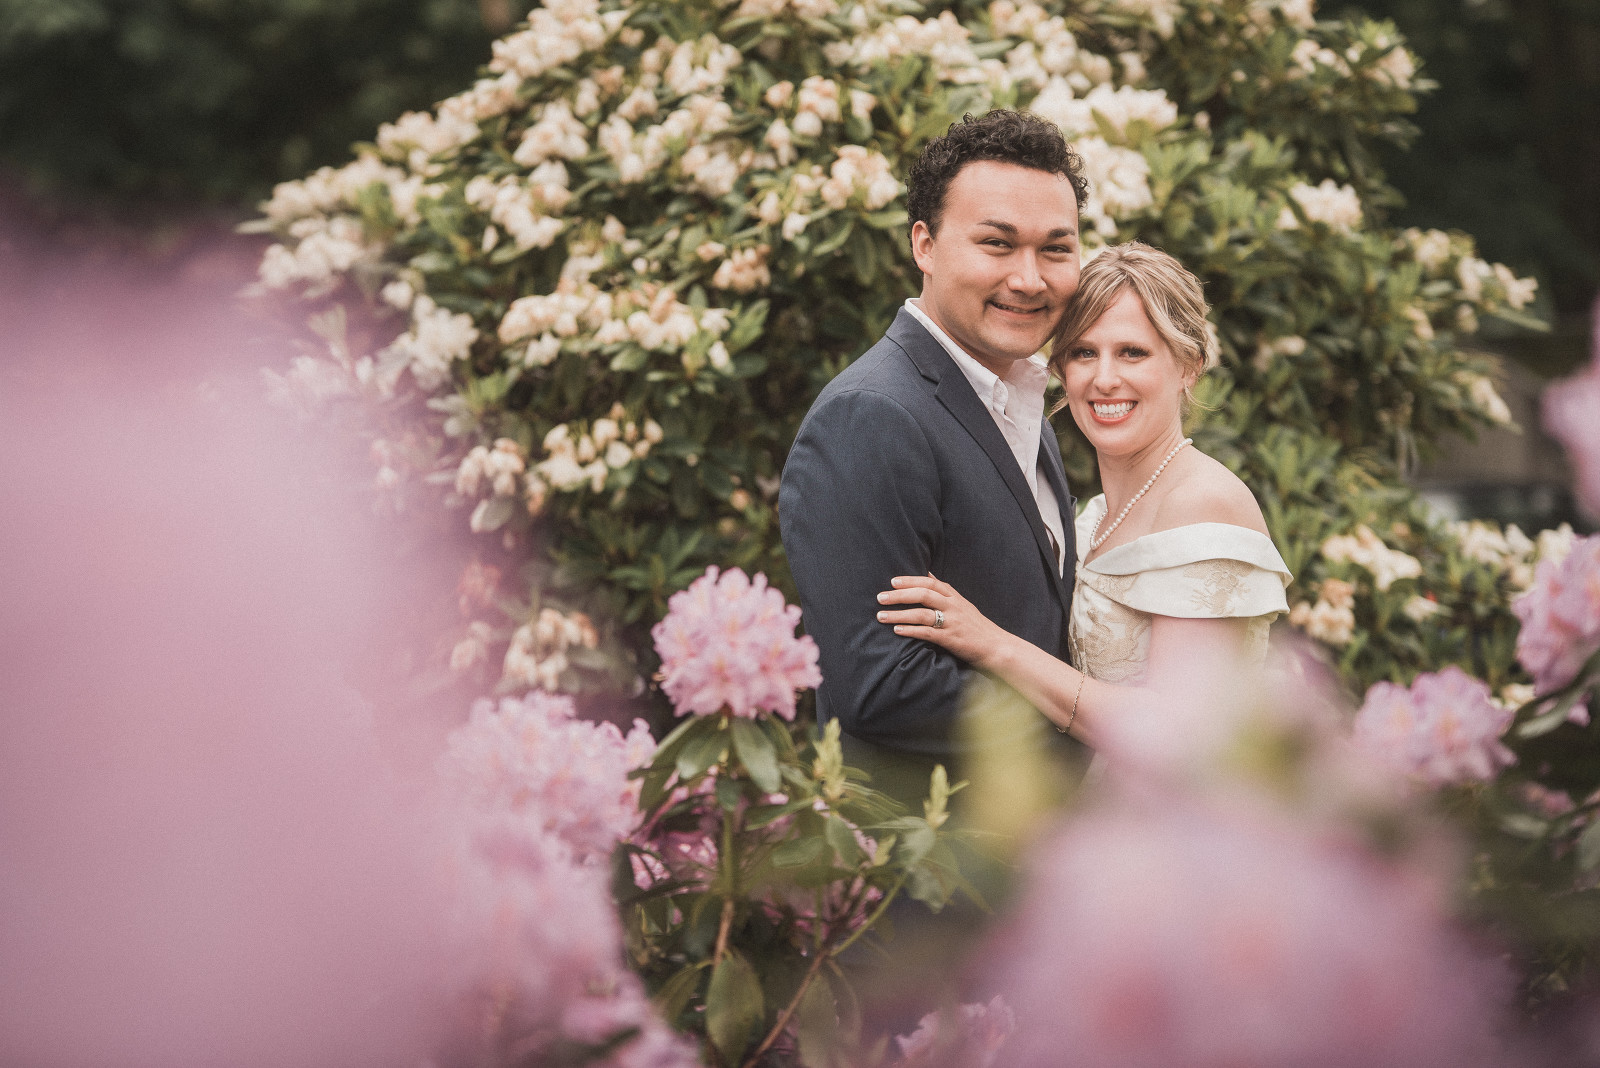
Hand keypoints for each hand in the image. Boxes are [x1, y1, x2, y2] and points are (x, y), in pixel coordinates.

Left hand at [875, 575, 1006, 667]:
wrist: (996, 646)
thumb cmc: (976, 626)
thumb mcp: (962, 603)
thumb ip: (944, 590)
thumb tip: (927, 572)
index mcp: (955, 597)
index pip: (930, 582)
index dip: (910, 580)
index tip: (893, 581)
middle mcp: (953, 606)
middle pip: (923, 594)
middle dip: (899, 595)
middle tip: (881, 597)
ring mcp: (952, 622)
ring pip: (922, 614)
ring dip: (899, 614)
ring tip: (881, 616)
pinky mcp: (951, 639)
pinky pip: (927, 633)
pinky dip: (911, 630)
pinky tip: (897, 630)